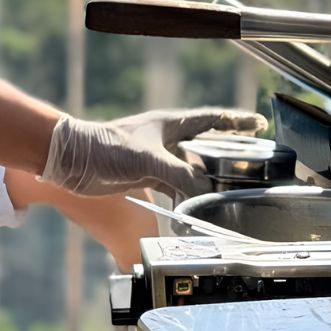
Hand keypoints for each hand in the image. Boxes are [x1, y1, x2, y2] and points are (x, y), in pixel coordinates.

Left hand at [40, 108, 267, 198]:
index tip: (258, 123)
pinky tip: (193, 210)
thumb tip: (204, 194)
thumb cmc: (106, 148)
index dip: (236, 121)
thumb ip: (179, 175)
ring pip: (190, 170)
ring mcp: (156, 157)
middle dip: (227, 156)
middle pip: (205, 147)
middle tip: (250, 166)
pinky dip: (184, 198)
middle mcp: (167, 139)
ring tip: (226, 194)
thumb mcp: (147, 159)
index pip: (212, 120)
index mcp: (170, 124)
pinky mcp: (145, 175)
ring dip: (205, 182)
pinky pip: (174, 186)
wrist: (73, 161)